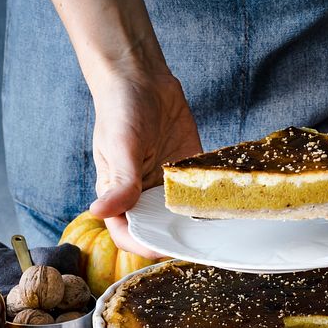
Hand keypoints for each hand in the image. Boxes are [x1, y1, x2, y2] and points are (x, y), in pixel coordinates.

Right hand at [88, 64, 201, 253]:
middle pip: (159, 231)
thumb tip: (98, 212)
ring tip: (219, 231)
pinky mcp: (186, 172)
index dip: (145, 246)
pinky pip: (199, 194)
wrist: (142, 78)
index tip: (167, 249)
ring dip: (198, 225)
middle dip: (178, 240)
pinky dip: (212, 202)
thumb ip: (119, 182)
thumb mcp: (121, 147)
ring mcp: (165, 186)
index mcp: (119, 195)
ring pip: (181, 216)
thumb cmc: (121, 110)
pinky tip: (228, 206)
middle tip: (201, 245)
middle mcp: (142, 195)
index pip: (128, 234)